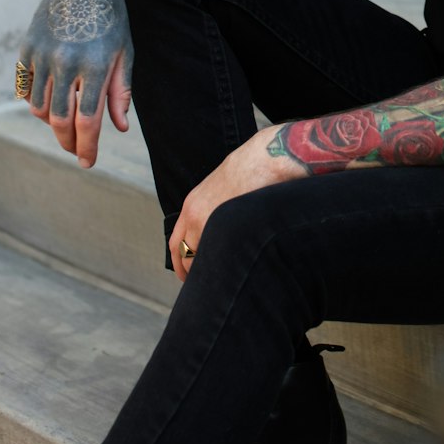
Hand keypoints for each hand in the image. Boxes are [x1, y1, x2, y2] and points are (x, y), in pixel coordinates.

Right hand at [18, 0, 132, 168]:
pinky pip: (26, 89)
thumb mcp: (125, 51)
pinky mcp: (27, 48)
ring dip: (53, 123)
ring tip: (68, 123)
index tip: (88, 162)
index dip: (87, 147)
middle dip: (69, 142)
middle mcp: (66, 61)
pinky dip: (37, 102)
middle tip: (77, 151)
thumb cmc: (110, 16)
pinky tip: (52, 102)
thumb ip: (121, 91)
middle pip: (61, 120)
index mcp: (96, 64)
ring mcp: (42, 54)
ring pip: (40, 108)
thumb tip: (120, 128)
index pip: (88, 120)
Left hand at [169, 127, 295, 281]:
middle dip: (191, 272)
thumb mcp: (224, 184)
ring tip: (220, 283)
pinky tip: (231, 272)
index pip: (177, 241)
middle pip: (184, 255)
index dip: (181, 261)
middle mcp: (195, 215)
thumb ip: (216, 205)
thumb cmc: (253, 167)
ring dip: (209, 272)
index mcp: (192, 204)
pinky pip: (219, 257)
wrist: (266, 158)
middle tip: (204, 285)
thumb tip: (223, 221)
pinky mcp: (228, 228)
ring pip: (200, 260)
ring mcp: (209, 223)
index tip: (188, 273)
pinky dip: (222, 268)